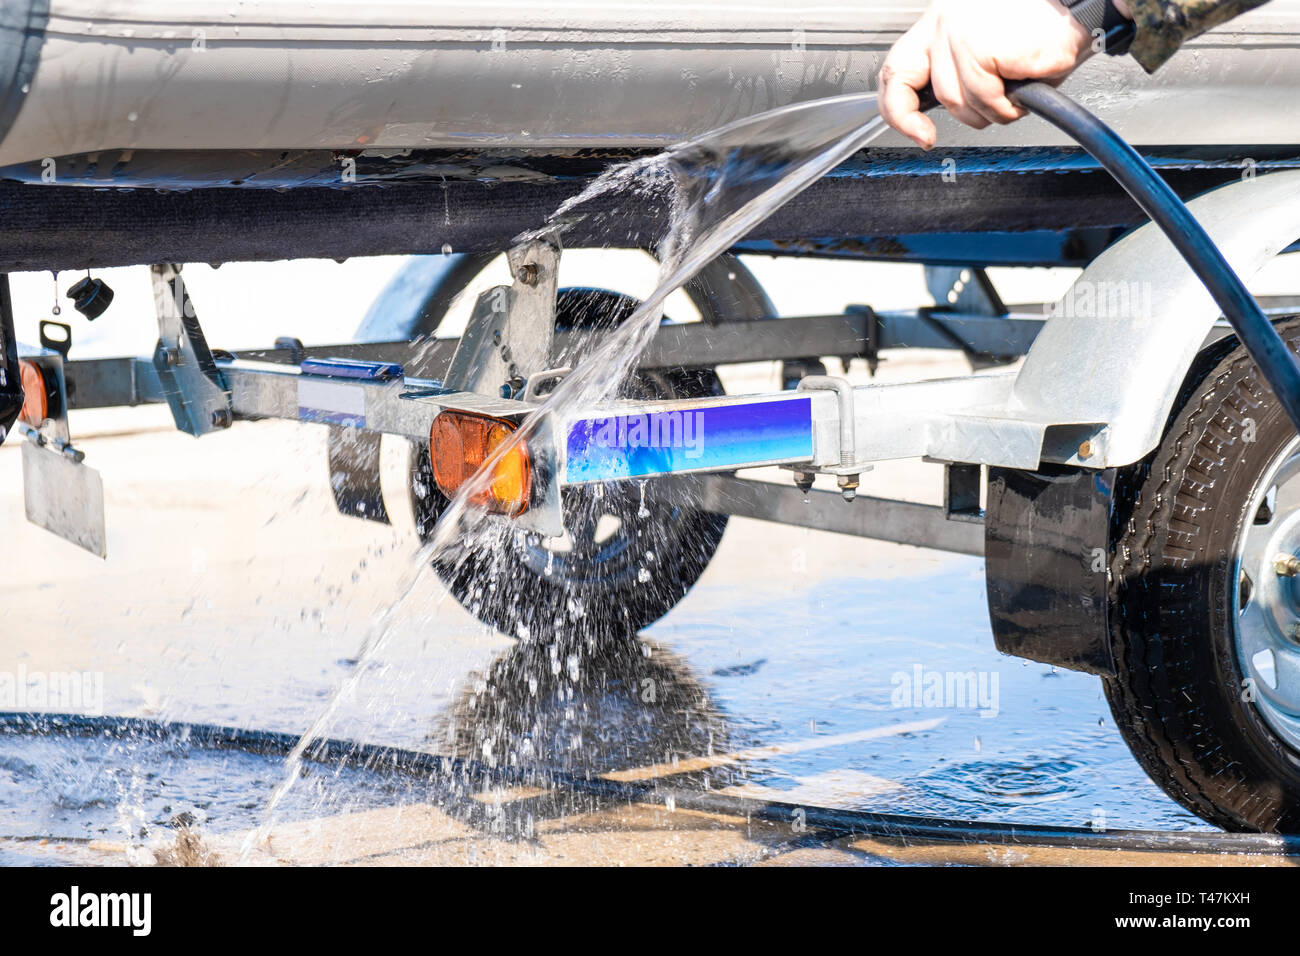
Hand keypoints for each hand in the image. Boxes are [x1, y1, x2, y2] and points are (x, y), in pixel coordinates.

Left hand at [878, 0, 1107, 147]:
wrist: (1079, 8)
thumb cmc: (1040, 30)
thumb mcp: (986, 51)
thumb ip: (955, 73)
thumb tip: (931, 115)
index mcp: (939, 23)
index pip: (896, 71)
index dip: (899, 109)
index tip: (918, 133)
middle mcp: (943, 23)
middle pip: (929, 92)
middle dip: (962, 112)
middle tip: (988, 110)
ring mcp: (957, 35)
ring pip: (960, 102)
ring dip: (993, 109)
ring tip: (1018, 86)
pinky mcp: (978, 48)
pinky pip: (984, 99)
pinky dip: (1008, 105)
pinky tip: (1024, 83)